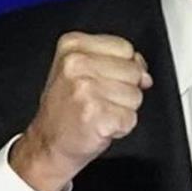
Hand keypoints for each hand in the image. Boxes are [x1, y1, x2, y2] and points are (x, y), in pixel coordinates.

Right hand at [10, 32, 152, 190]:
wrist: (47, 144)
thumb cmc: (66, 110)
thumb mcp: (82, 71)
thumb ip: (116, 62)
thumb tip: (145, 73)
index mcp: (72, 45)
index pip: (125, 47)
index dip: (122, 68)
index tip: (102, 81)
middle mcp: (76, 64)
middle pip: (134, 71)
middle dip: (124, 90)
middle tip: (98, 100)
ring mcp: (85, 89)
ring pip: (135, 95)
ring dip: (122, 110)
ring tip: (98, 113)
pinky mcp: (95, 114)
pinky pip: (131, 118)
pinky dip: (120, 127)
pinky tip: (100, 126)